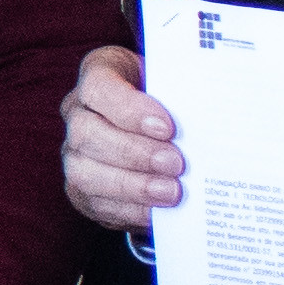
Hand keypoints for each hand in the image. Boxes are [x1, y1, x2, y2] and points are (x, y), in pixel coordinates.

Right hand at [61, 44, 180, 234]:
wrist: (157, 128)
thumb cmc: (167, 99)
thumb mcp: (173, 83)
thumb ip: (182, 95)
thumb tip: (209, 119)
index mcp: (98, 73)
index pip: (99, 87)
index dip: (130, 110)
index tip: (167, 127)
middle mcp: (76, 111)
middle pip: (87, 133)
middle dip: (135, 153)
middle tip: (176, 164)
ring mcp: (73, 152)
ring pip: (84, 172)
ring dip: (132, 186)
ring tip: (172, 192)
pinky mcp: (80, 188)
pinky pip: (96, 203)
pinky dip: (130, 210)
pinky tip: (159, 211)